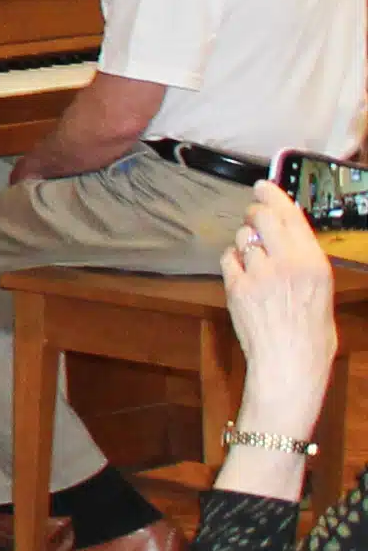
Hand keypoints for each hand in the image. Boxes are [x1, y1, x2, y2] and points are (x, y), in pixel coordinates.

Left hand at [228, 181, 344, 427]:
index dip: (273, 196)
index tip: (263, 186)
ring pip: (242, 237)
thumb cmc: (312, 334)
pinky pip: (228, 259)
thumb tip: (289, 239)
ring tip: (254, 259)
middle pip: (260, 217)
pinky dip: (233, 262)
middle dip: (254, 215)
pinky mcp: (237, 287)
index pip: (290, 215)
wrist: (289, 364)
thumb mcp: (322, 291)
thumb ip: (304, 263)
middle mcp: (287, 263)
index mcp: (314, 263)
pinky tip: (243, 275)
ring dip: (245, 242)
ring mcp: (259, 274)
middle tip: (254, 221)